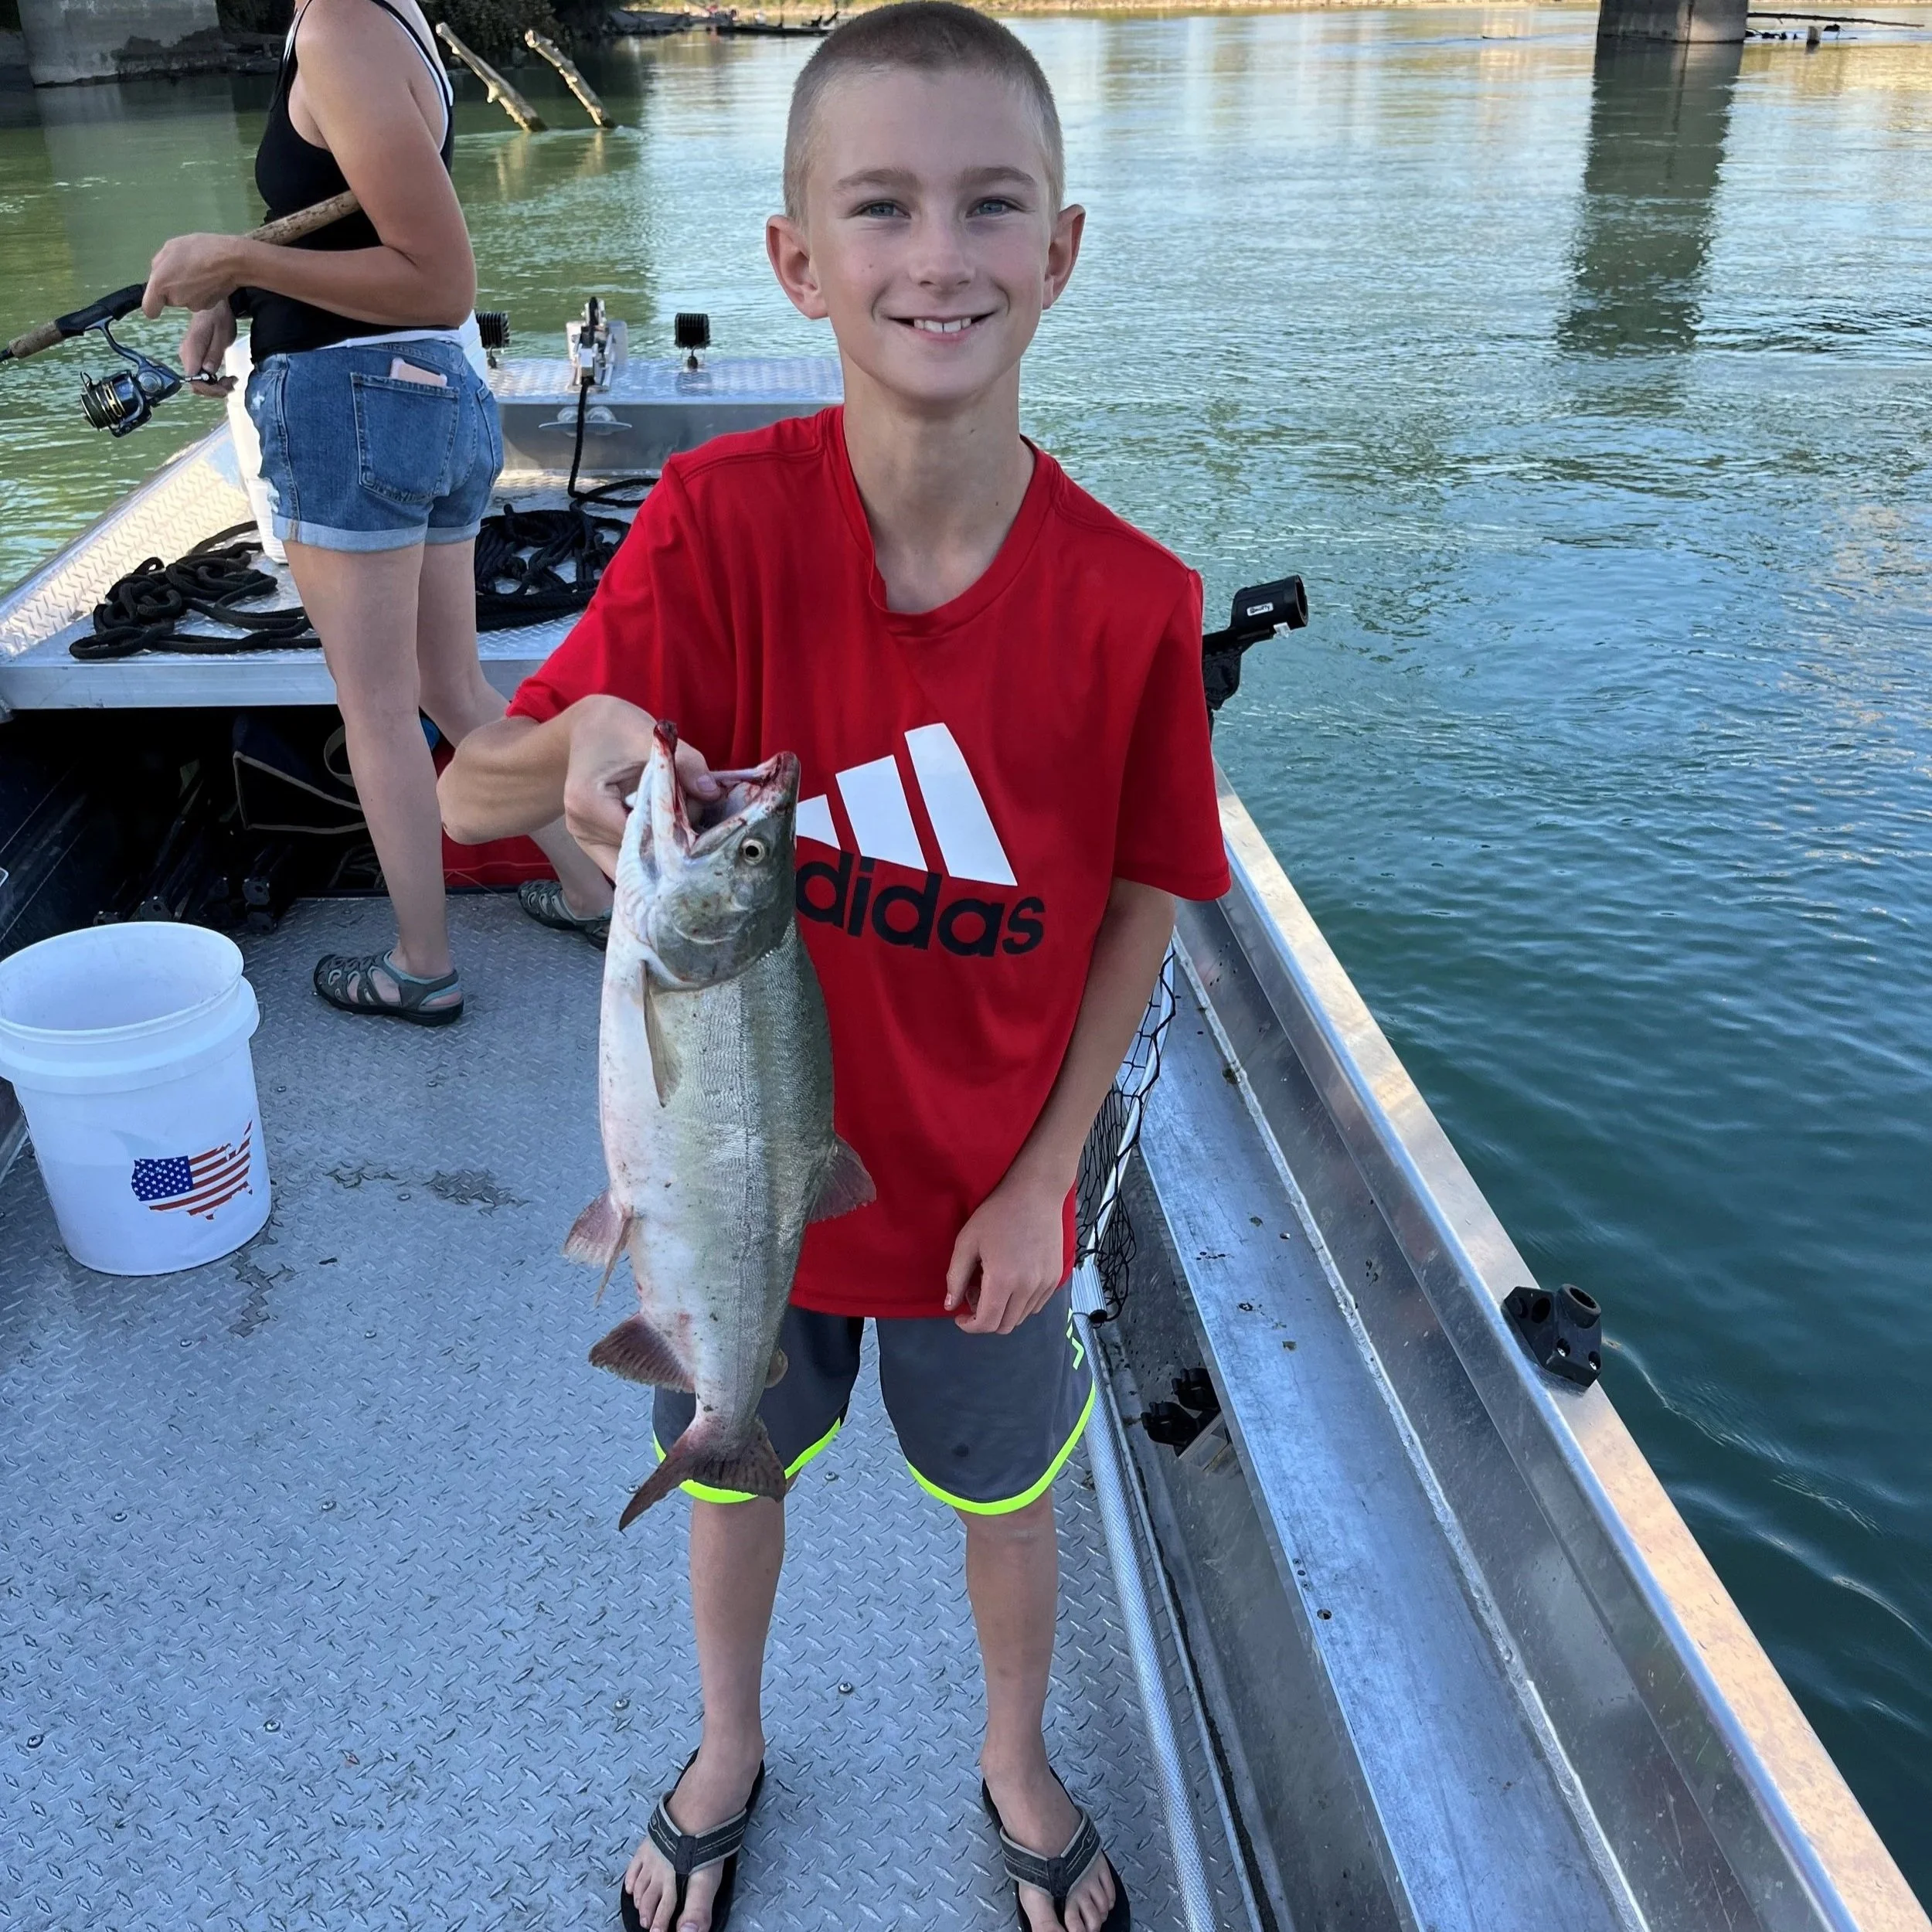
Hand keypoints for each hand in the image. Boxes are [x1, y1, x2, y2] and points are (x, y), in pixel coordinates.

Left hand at [142, 233, 245, 318]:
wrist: (229, 260)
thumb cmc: (197, 249)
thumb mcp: (171, 247)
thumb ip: (160, 264)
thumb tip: (159, 274)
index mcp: (159, 284)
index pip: (149, 309)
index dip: (153, 305)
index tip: (158, 300)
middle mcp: (175, 299)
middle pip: (170, 300)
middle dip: (175, 289)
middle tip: (185, 273)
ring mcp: (192, 304)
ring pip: (186, 300)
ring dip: (190, 290)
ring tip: (200, 273)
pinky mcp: (208, 306)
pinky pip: (201, 301)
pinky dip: (203, 293)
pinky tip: (210, 279)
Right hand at [177, 304, 237, 395]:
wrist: (213, 307)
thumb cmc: (218, 318)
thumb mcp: (222, 336)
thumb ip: (214, 354)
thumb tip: (207, 372)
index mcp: (191, 350)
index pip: (193, 379)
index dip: (209, 389)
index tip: (225, 388)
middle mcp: (186, 356)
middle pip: (196, 384)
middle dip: (215, 390)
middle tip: (232, 382)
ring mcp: (188, 358)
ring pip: (199, 383)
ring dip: (216, 387)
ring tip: (232, 380)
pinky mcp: (194, 359)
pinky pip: (202, 377)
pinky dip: (214, 381)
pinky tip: (226, 377)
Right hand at [562, 694, 720, 878]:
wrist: (586, 728)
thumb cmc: (614, 727)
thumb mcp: (649, 737)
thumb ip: (684, 762)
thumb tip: (712, 793)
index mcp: (588, 802)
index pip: (640, 837)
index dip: (673, 834)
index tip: (701, 826)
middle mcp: (580, 826)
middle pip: (637, 854)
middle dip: (670, 845)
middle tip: (698, 828)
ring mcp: (583, 838)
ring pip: (633, 862)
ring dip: (660, 851)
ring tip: (683, 829)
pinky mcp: (591, 842)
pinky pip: (625, 858)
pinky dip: (648, 851)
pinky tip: (667, 835)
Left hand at [945, 1166, 1070, 1335]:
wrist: (1035, 1194)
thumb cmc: (996, 1214)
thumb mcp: (967, 1242)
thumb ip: (955, 1277)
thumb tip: (950, 1306)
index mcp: (1003, 1280)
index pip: (987, 1323)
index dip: (970, 1326)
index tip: (960, 1316)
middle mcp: (1027, 1288)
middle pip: (1004, 1325)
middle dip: (984, 1318)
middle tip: (974, 1292)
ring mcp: (1045, 1284)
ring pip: (1020, 1317)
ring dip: (1002, 1310)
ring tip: (992, 1283)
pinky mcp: (1055, 1278)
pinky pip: (1035, 1305)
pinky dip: (1019, 1304)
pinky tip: (1011, 1281)